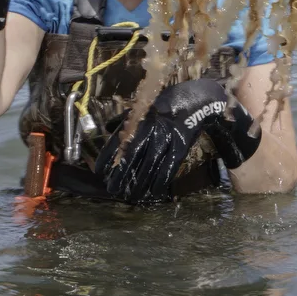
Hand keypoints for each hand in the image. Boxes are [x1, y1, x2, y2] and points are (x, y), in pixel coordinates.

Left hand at [96, 78, 262, 203]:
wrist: (197, 100)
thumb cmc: (169, 103)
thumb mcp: (146, 107)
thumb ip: (127, 118)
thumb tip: (109, 128)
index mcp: (139, 119)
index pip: (119, 141)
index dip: (108, 157)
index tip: (100, 171)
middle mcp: (151, 129)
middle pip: (132, 156)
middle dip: (121, 175)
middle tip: (112, 189)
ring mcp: (167, 138)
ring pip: (149, 164)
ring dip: (138, 182)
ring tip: (129, 195)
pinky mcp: (181, 146)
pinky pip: (169, 167)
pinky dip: (161, 181)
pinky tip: (154, 192)